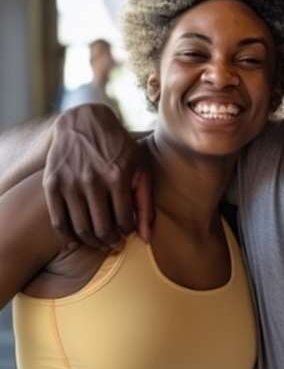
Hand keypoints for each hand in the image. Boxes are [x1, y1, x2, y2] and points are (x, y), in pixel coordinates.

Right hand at [42, 104, 152, 249]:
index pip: (124, 222)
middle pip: (102, 229)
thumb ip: (146, 203)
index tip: (127, 232)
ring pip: (80, 229)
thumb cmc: (119, 147)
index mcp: (118, 176)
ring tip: (100, 242)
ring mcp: (69, 182)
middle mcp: (92, 180)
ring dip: (92, 242)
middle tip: (114, 245)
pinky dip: (68, 237)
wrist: (84, 123)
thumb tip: (146, 239)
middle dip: (110, 242)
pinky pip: (58, 222)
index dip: (127, 232)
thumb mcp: (140, 167)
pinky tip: (78, 238)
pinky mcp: (51, 183)